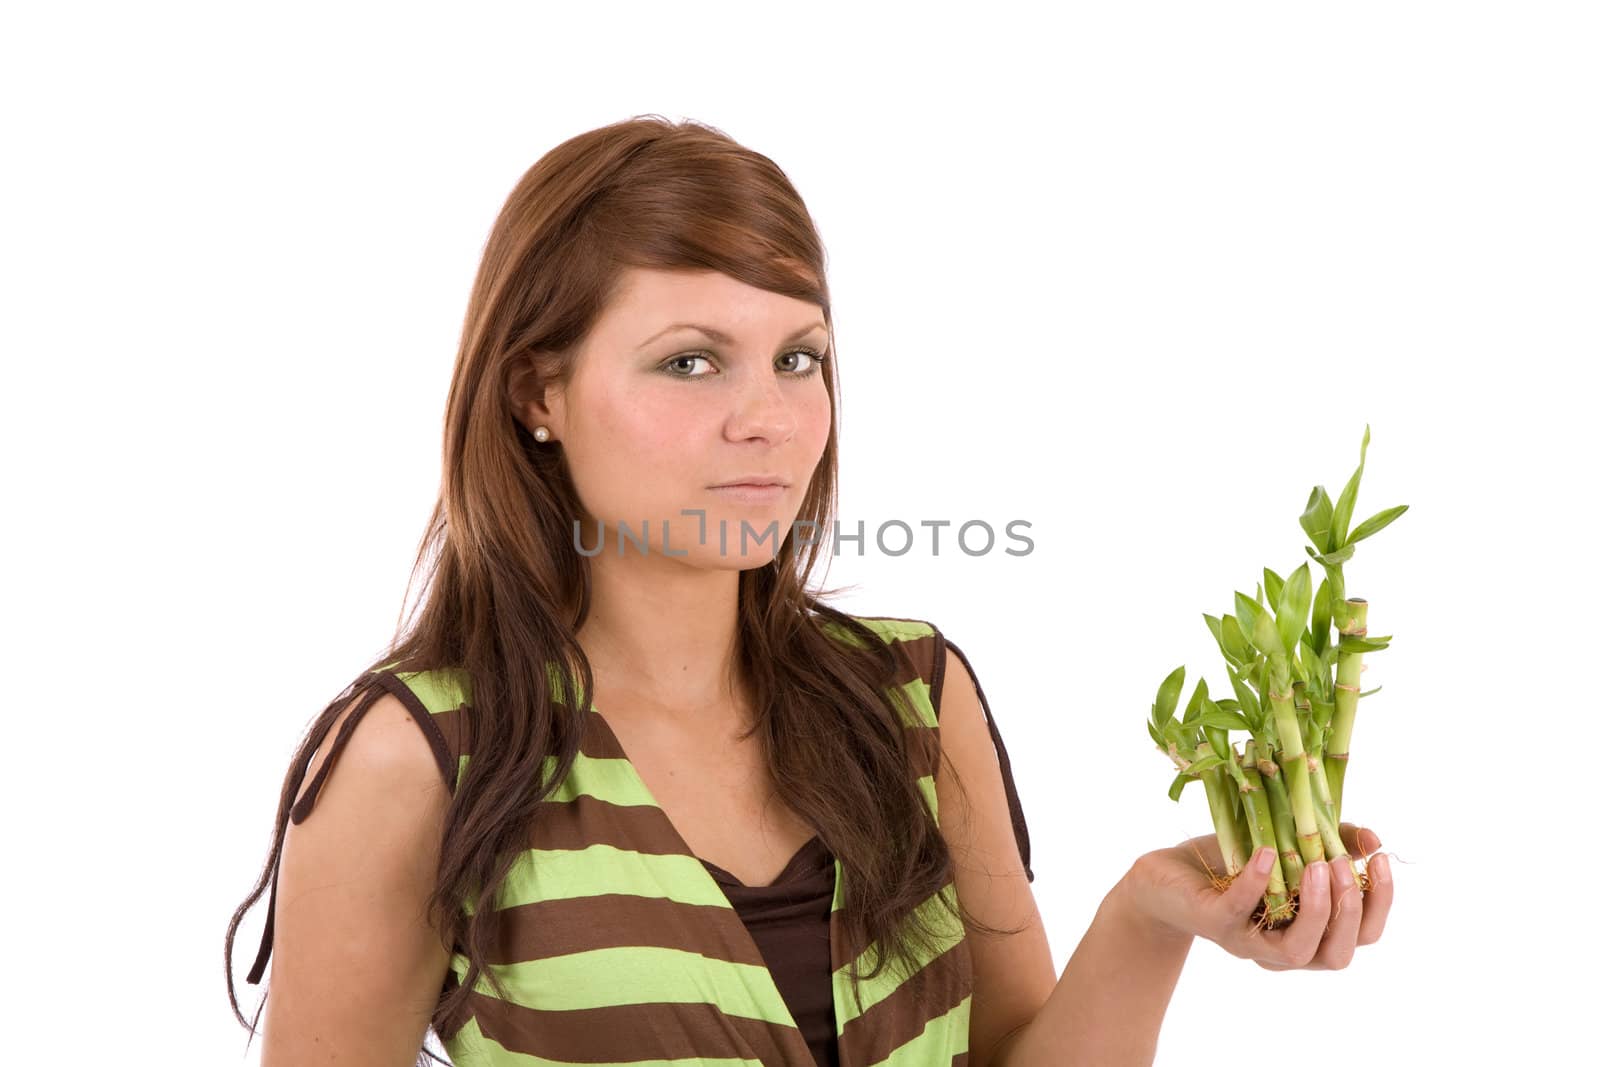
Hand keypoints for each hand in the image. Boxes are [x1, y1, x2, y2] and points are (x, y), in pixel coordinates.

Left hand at [1118, 823, 1393, 969]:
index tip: (1381, 860)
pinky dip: (1256, 885)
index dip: (1380, 903)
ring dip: (1315, 911)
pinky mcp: (1214, 923)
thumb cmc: (1234, 864)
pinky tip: (1268, 854)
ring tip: (1318, 867)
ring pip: (1295, 953)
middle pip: (1337, 955)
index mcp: (1309, 932)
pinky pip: (1238, 913)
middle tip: (1342, 866)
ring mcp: (1248, 941)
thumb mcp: (1287, 848)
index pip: (1362, 936)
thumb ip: (1331, 842)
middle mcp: (1282, 947)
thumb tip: (1373, 839)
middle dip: (1349, 913)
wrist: (1168, 875)